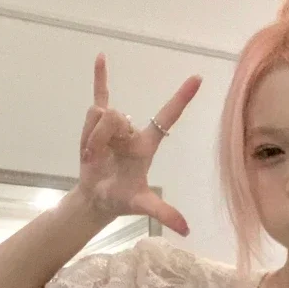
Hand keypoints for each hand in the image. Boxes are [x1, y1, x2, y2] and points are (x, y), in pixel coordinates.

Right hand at [78, 54, 201, 235]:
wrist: (97, 198)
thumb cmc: (122, 200)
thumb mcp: (143, 205)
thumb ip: (164, 213)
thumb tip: (186, 230)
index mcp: (148, 143)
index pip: (167, 116)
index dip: (181, 98)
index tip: (197, 78)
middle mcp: (133, 130)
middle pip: (117, 117)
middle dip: (101, 137)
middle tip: (97, 159)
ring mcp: (115, 126)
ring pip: (100, 114)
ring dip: (90, 136)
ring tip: (92, 156)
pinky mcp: (97, 125)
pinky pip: (100, 95)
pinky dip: (100, 77)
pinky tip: (101, 57)